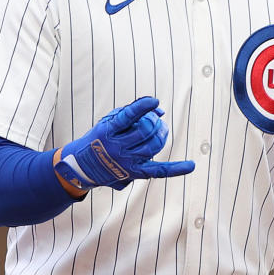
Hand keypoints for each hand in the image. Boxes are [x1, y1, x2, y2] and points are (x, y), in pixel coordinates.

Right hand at [54, 96, 194, 190]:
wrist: (82, 165)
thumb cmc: (100, 137)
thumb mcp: (109, 121)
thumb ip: (132, 112)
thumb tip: (161, 110)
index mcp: (108, 131)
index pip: (128, 117)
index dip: (143, 107)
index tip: (154, 101)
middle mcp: (117, 148)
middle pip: (144, 131)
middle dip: (154, 121)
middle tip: (156, 119)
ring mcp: (126, 162)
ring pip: (153, 146)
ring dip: (162, 134)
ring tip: (162, 128)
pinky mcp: (134, 174)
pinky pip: (159, 171)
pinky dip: (176, 169)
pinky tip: (191, 165)